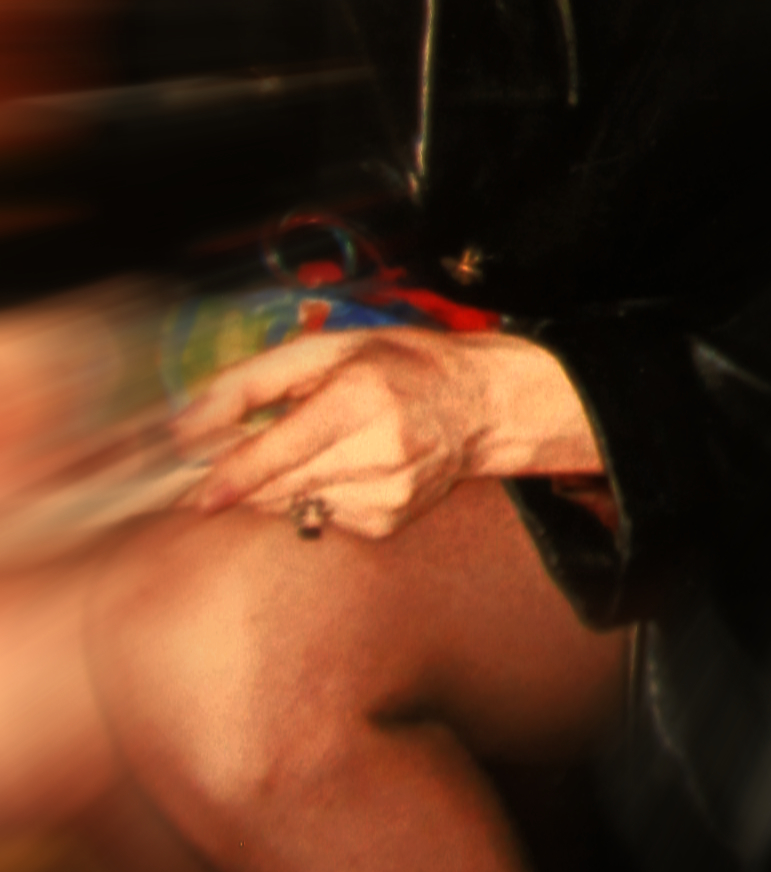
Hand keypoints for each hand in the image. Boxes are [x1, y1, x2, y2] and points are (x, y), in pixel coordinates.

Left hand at [172, 327, 602, 539]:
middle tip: (222, 468)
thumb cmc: (400, 367)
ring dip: (278, 488)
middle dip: (242, 482)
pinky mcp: (387, 522)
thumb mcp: (328, 349)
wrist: (480, 406)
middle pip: (278, 486)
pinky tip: (345, 469)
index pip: (280, 450)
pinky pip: (321, 518)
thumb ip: (252, 381)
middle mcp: (379, 449)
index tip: (196, 495)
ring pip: (294, 507)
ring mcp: (387, 492)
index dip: (231, 476)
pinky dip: (315, 497)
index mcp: (360, 396)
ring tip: (311, 451)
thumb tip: (188, 423)